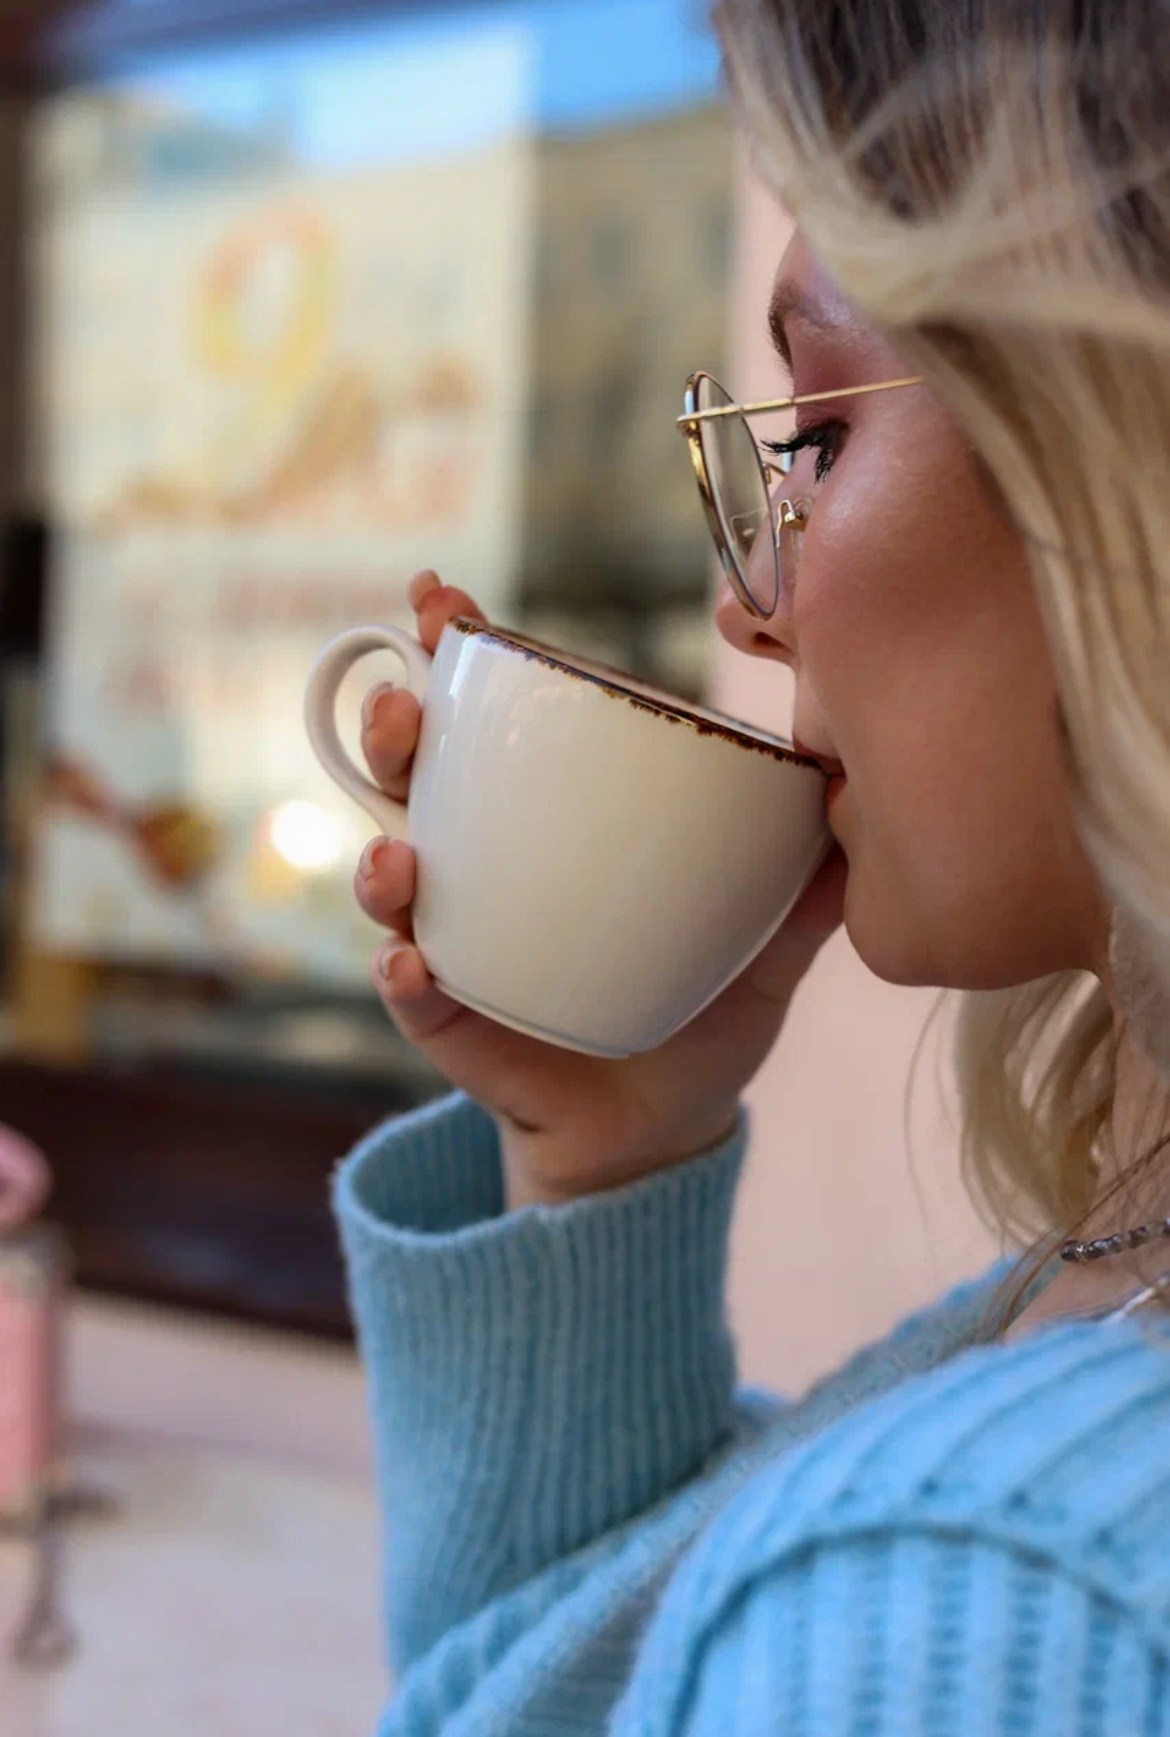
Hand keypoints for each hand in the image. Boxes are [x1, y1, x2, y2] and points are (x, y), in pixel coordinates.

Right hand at [356, 570, 847, 1206]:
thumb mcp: (766, 933)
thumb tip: (863, 790)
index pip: (485, 722)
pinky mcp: (457, 1027)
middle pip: (413, 783)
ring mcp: (460, 944)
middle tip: (402, 706)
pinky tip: (412, 963)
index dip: (450, 653)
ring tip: (399, 854)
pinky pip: (416, 998)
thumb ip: (809, 873)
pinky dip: (405, 979)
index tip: (438, 599)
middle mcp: (481, 868)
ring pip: (393, 883)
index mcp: (541, 819)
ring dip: (383, 859)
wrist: (667, 1121)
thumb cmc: (702, 1002)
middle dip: (392, 735)